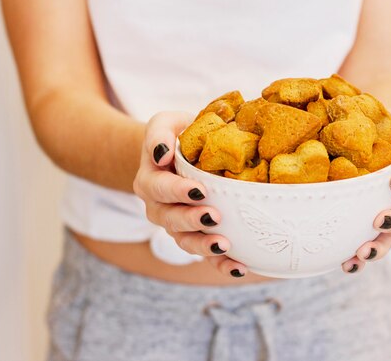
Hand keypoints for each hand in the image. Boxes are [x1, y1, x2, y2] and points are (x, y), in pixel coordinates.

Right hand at [133, 111, 247, 277]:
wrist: (179, 154)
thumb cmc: (177, 135)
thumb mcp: (165, 123)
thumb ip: (159, 133)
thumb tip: (162, 153)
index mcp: (151, 180)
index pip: (159, 187)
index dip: (177, 191)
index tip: (198, 190)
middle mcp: (159, 207)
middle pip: (170, 219)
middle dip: (191, 220)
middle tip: (213, 217)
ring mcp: (176, 225)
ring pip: (185, 241)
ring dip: (203, 246)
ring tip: (224, 245)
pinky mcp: (195, 235)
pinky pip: (204, 255)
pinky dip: (220, 264)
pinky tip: (239, 268)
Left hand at [341, 109, 390, 272]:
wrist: (345, 133)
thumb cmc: (373, 125)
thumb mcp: (390, 117)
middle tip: (379, 220)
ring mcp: (377, 215)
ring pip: (386, 240)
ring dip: (378, 249)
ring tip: (361, 253)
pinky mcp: (355, 227)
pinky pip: (359, 248)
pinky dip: (355, 260)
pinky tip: (344, 264)